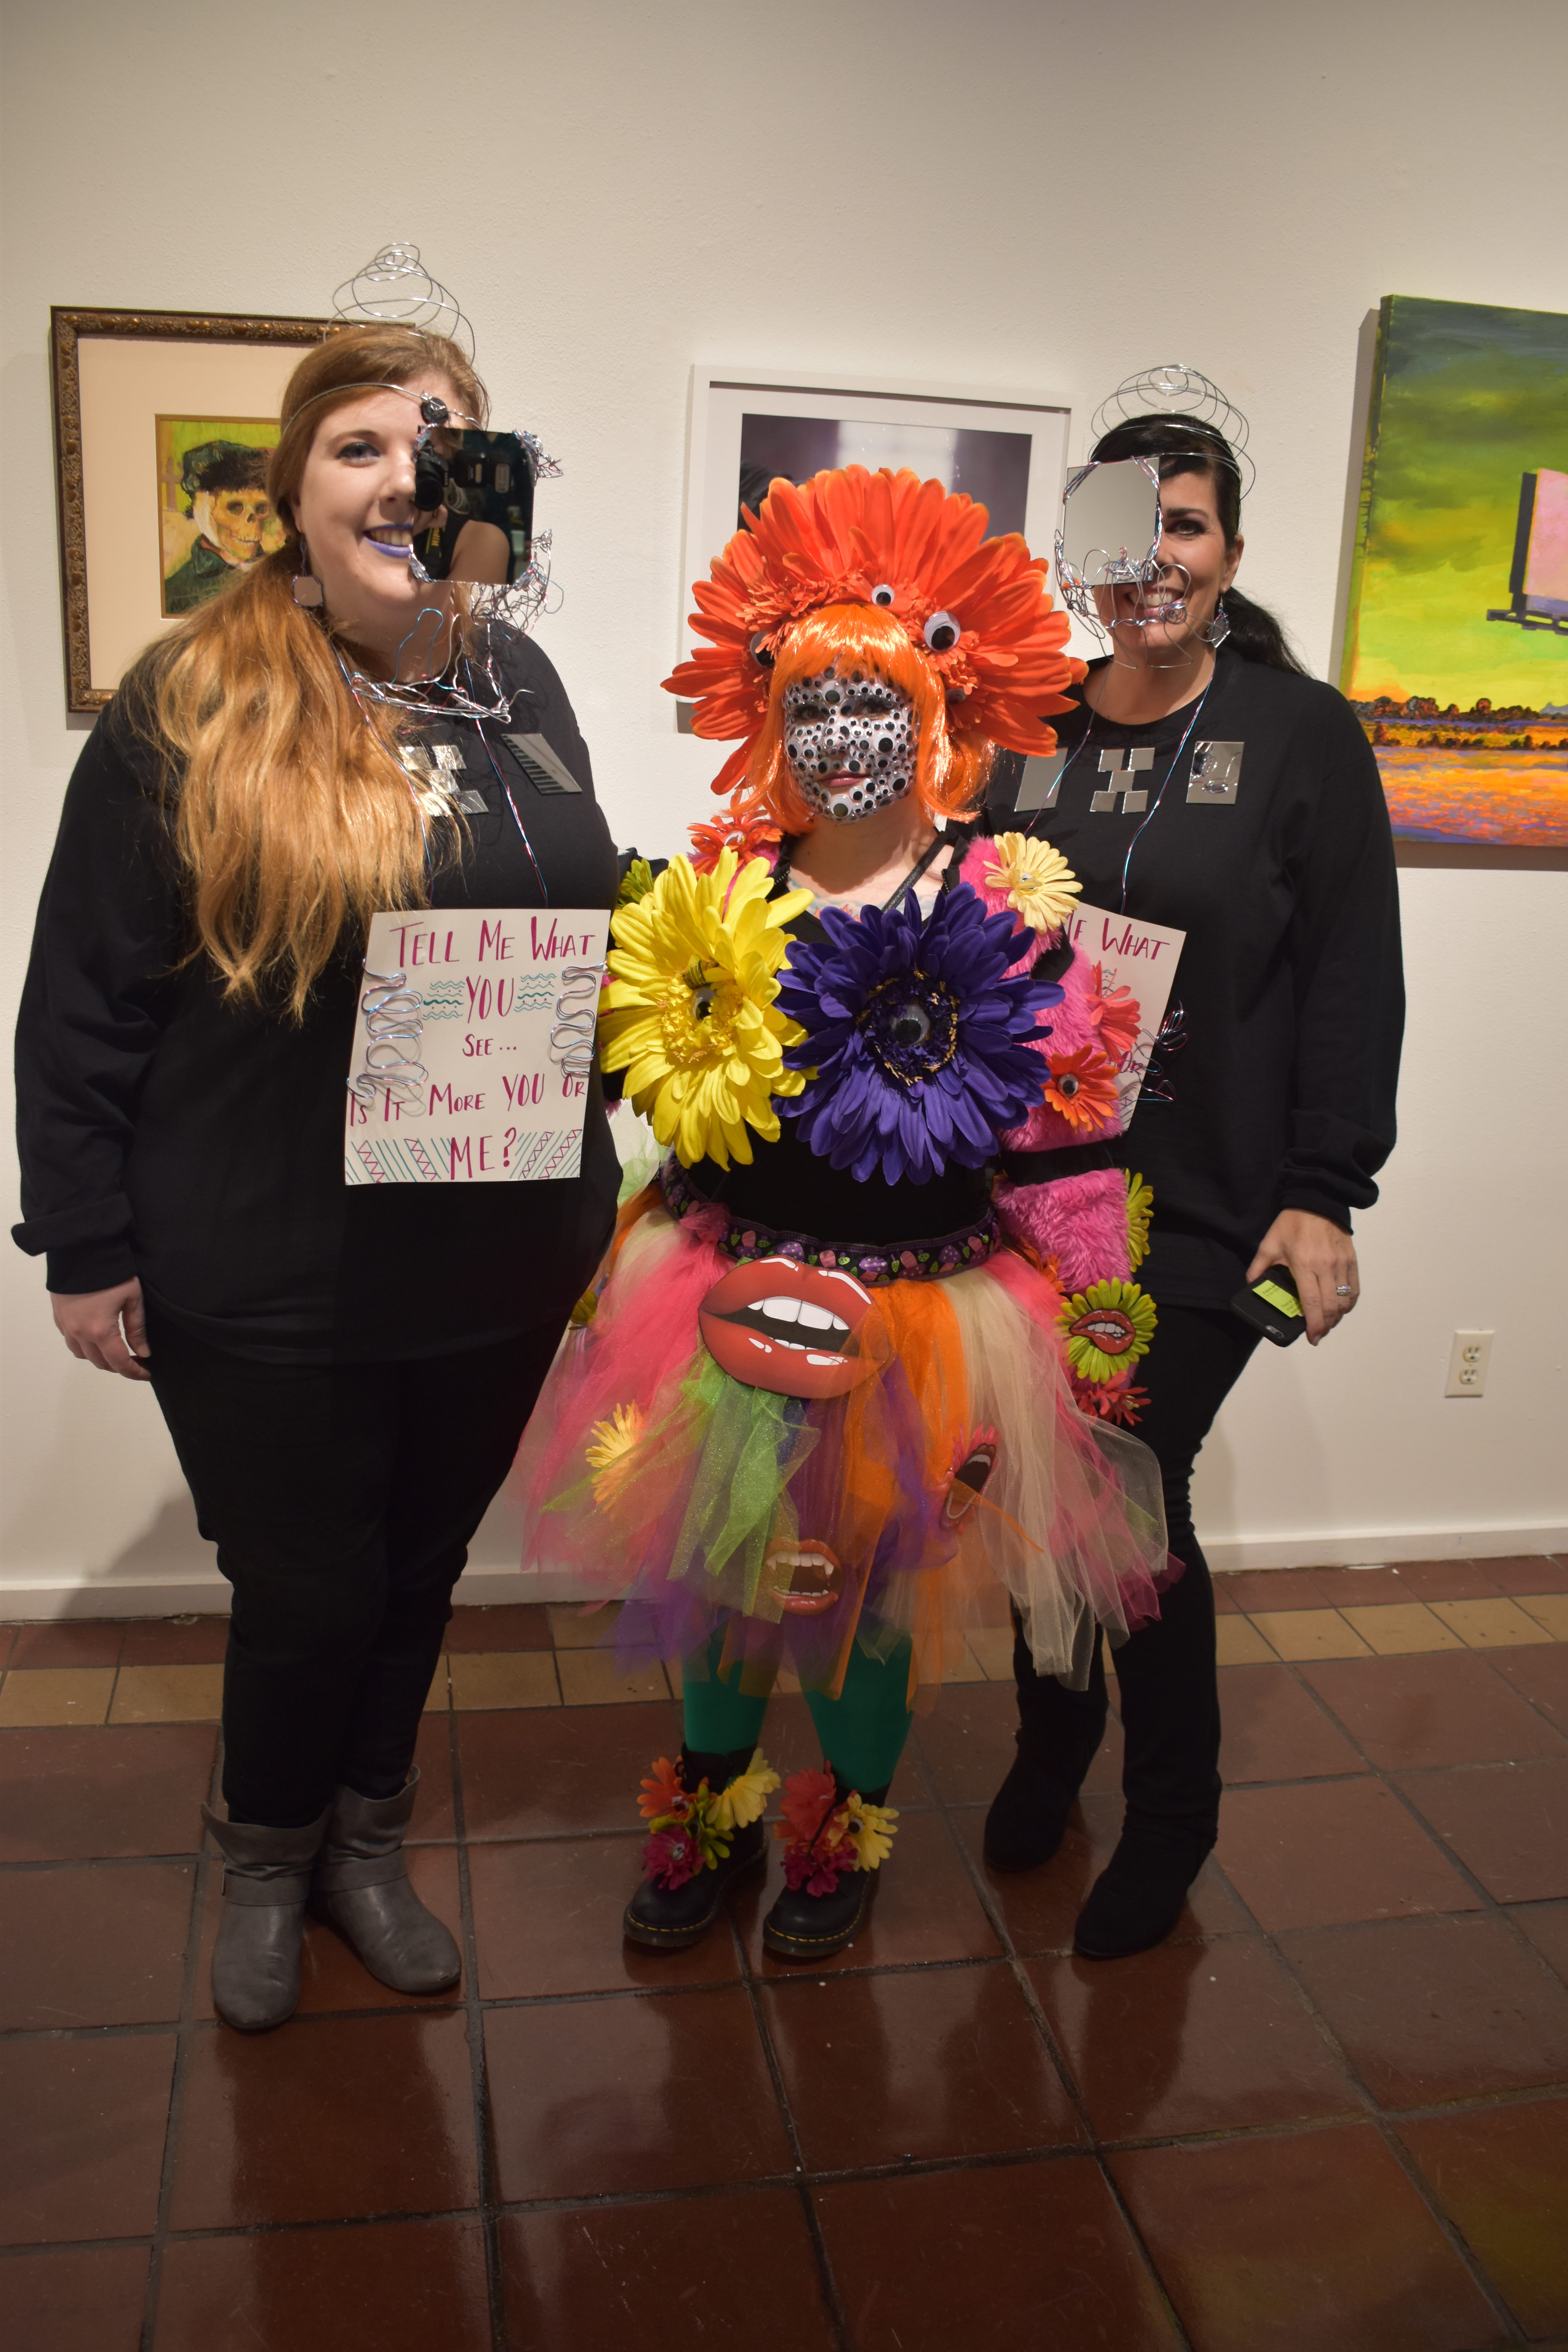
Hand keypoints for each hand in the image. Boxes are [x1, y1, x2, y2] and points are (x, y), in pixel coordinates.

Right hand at [50, 1278, 151, 1380]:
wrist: (81, 1249)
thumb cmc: (111, 1271)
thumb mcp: (132, 1298)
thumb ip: (137, 1328)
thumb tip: (142, 1352)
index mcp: (100, 1330)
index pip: (119, 1362)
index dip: (134, 1372)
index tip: (146, 1374)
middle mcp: (79, 1333)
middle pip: (100, 1362)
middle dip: (118, 1366)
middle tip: (135, 1361)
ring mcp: (66, 1325)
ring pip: (82, 1355)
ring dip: (100, 1358)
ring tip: (116, 1351)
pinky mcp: (58, 1317)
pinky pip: (71, 1341)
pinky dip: (84, 1346)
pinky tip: (96, 1338)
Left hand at [1246, 1211, 1357, 1346]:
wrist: (1316, 1200)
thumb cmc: (1292, 1223)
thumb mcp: (1269, 1244)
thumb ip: (1258, 1268)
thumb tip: (1251, 1286)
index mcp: (1304, 1265)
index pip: (1311, 1303)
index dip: (1313, 1324)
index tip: (1312, 1338)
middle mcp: (1326, 1267)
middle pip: (1331, 1306)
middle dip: (1326, 1326)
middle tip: (1318, 1334)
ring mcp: (1341, 1264)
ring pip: (1345, 1300)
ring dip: (1338, 1317)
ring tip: (1328, 1323)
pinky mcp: (1351, 1260)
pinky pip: (1354, 1289)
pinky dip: (1349, 1303)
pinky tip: (1341, 1309)